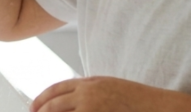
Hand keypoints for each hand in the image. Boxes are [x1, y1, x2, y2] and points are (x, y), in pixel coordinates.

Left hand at [31, 77, 164, 111]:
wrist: (157, 106)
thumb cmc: (137, 100)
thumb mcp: (109, 87)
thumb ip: (89, 91)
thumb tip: (70, 100)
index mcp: (89, 82)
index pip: (56, 88)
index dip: (41, 98)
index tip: (33, 107)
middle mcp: (87, 93)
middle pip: (53, 103)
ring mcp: (91, 107)